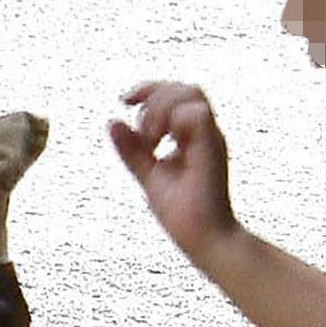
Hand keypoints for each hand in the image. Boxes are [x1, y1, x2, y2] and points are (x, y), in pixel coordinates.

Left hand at [109, 80, 238, 266]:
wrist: (203, 239)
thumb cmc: (182, 213)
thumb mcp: (148, 174)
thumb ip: (132, 150)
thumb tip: (113, 122)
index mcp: (192, 136)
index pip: (176, 94)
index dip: (149, 89)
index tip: (124, 100)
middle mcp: (204, 133)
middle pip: (184, 88)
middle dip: (153, 95)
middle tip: (140, 129)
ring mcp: (210, 138)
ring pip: (192, 93)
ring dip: (161, 108)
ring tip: (150, 137)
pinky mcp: (212, 147)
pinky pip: (197, 114)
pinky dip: (172, 121)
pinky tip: (160, 143)